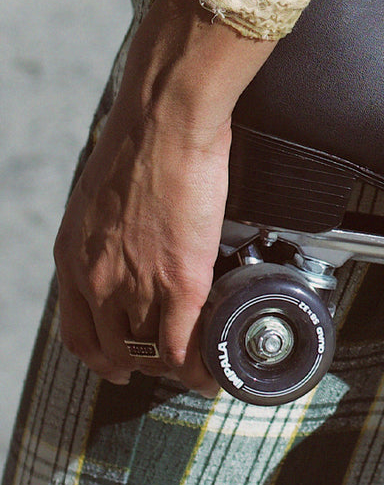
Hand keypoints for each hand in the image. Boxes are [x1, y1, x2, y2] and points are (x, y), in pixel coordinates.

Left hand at [54, 0, 275, 394]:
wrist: (165, 118)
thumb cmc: (141, 138)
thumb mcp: (100, 193)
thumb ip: (109, 226)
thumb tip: (133, 229)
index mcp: (72, 256)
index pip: (79, 331)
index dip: (102, 352)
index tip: (122, 357)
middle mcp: (97, 280)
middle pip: (115, 349)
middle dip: (140, 364)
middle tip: (162, 364)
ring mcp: (138, 285)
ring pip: (152, 352)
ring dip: (174, 366)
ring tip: (194, 366)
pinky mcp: (182, 280)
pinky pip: (185, 342)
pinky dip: (199, 361)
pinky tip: (210, 363)